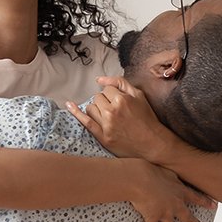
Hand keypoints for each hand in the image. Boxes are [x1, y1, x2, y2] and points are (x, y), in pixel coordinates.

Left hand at [66, 77, 181, 162]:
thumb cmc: (146, 118)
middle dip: (105, 101)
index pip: (106, 89)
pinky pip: (85, 122)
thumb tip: (99, 79)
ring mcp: (106, 125)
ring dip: (96, 109)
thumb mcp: (138, 95)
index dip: (113, 94)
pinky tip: (69, 105)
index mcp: (122, 99)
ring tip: (107, 115)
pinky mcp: (103, 137)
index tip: (120, 102)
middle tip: (115, 110)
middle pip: (97, 98)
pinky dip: (76, 113)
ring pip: (90, 108)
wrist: (152, 143)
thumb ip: (119, 82)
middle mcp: (112, 112)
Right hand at [124, 158, 213, 221]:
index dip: (205, 201)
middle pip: (187, 217)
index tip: (214, 205)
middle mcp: (174, 204)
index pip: (196, 197)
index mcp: (179, 191)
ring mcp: (163, 213)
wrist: (140, 178)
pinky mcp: (151, 218)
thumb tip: (174, 174)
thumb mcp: (167, 169)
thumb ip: (172, 175)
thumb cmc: (151, 170)